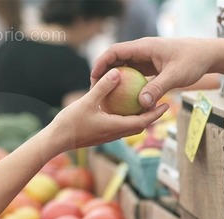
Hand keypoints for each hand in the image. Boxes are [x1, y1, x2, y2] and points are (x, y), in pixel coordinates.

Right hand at [53, 68, 169, 150]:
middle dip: (152, 116)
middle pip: (140, 125)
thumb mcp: (87, 101)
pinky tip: (122, 107)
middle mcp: (115, 134)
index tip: (167, 105)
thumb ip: (103, 87)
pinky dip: (126, 118)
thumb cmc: (70, 122)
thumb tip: (117, 72)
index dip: (156, 114)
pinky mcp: (101, 135)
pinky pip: (119, 126)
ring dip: (140, 118)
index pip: (143, 122)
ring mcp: (108, 135)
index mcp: (116, 127)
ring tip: (146, 104)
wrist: (56, 141)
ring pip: (130, 127)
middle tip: (162, 103)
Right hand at [90, 37, 212, 109]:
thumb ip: (158, 88)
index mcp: (144, 47)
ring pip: (125, 68)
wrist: (207, 55)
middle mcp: (142, 51)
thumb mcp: (175, 76)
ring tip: (106, 97)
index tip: (93, 78)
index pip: (115, 51)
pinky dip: (128, 85)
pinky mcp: (152, 66)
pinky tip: (125, 100)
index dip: (101, 63)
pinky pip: (135, 75)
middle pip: (116, 59)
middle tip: (95, 91)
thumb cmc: (193, 61)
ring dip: (115, 80)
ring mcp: (147, 58)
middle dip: (104, 73)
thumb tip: (142, 104)